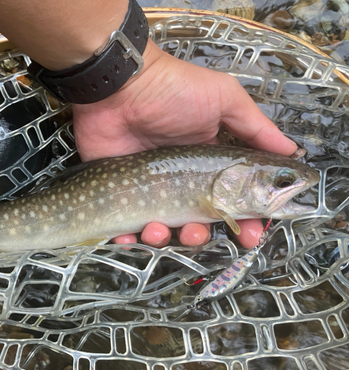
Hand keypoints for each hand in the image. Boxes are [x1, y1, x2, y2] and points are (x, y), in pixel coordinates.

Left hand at [72, 40, 296, 248]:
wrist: (120, 88)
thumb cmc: (173, 90)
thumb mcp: (224, 100)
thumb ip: (256, 128)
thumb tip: (291, 150)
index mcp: (208, 161)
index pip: (231, 198)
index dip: (243, 219)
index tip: (252, 234)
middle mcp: (182, 178)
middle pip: (197, 219)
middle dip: (202, 233)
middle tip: (199, 232)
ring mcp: (151, 185)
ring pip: (164, 227)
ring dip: (165, 237)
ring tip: (158, 229)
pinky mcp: (122, 190)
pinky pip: (127, 224)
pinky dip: (130, 237)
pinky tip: (132, 235)